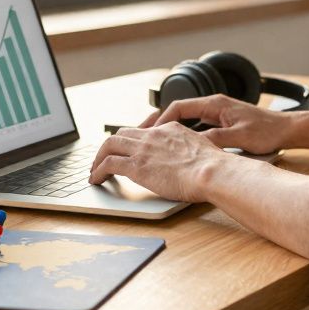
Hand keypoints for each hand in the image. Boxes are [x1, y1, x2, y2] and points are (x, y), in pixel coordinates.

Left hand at [87, 124, 230, 201]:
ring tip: (94, 170)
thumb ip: (191, 150)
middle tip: (105, 158)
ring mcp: (143, 149)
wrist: (211, 171)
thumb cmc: (213, 167)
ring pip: (109, 145)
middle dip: (110, 146)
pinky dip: (98, 171)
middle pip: (121, 134)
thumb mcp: (202, 149)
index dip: (131, 139)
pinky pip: (108, 164)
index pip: (143, 130)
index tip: (127, 148)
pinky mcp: (136, 166)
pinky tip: (96, 180)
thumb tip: (192, 161)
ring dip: (98, 157)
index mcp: (170, 129)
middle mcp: (153, 135)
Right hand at [142, 94, 291, 153]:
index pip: (179, 107)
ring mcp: (218, 112)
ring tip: (153, 141)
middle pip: (178, 110)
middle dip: (158, 122)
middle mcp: (214, 104)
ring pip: (185, 118)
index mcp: (215, 103)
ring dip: (169, 128)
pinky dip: (182, 133)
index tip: (149, 133)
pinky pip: (195, 125)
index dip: (162, 120)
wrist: (288, 130)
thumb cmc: (268, 131)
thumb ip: (215, 139)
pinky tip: (176, 145)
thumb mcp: (239, 137)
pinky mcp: (222, 121)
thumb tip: (192, 144)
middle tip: (140, 134)